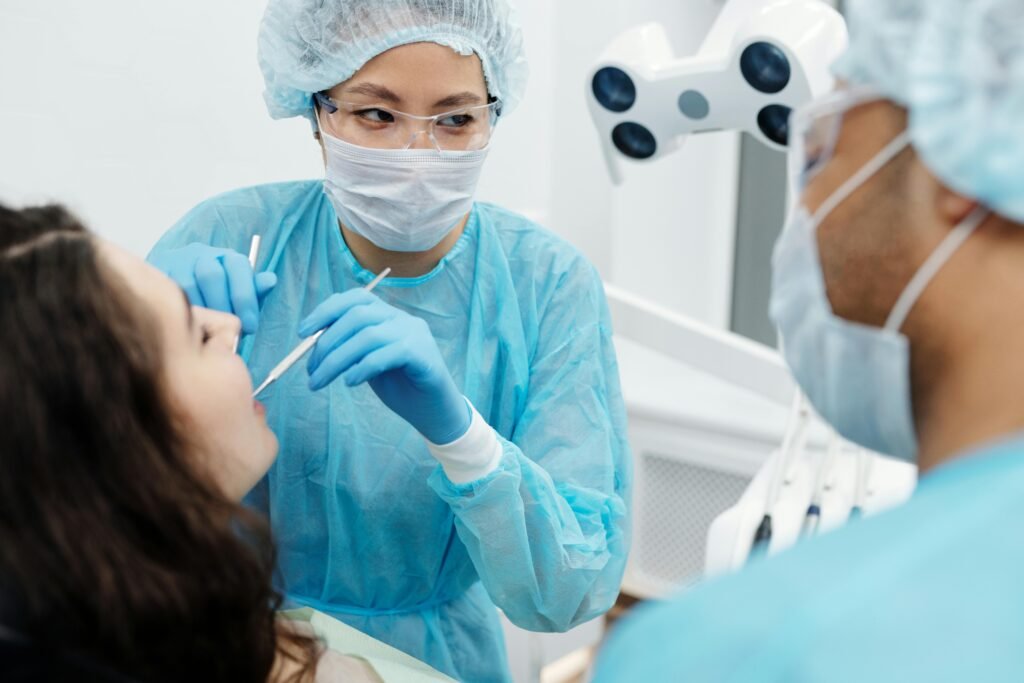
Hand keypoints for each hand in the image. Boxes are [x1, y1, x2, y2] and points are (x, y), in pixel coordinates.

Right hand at [149, 243, 276, 334]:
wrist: (178, 295)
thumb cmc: (217, 298)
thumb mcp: (240, 296)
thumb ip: (254, 291)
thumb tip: (270, 280)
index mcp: (227, 258)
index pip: (239, 267)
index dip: (245, 298)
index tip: (249, 325)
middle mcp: (202, 254)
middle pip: (212, 275)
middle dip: (222, 306)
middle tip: (226, 330)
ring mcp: (178, 261)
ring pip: (188, 284)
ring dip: (200, 311)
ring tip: (207, 330)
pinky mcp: (159, 272)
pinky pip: (168, 292)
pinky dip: (180, 311)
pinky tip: (188, 324)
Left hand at [299, 288, 470, 444]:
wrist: (434, 412)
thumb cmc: (399, 387)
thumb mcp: (367, 363)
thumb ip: (349, 348)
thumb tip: (312, 344)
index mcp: (388, 315)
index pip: (355, 299)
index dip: (326, 311)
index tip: (302, 333)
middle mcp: (403, 319)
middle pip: (358, 316)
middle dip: (327, 342)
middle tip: (311, 370)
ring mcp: (416, 334)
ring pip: (368, 336)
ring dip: (337, 359)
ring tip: (321, 381)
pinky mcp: (424, 355)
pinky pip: (387, 354)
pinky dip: (362, 367)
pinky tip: (350, 382)